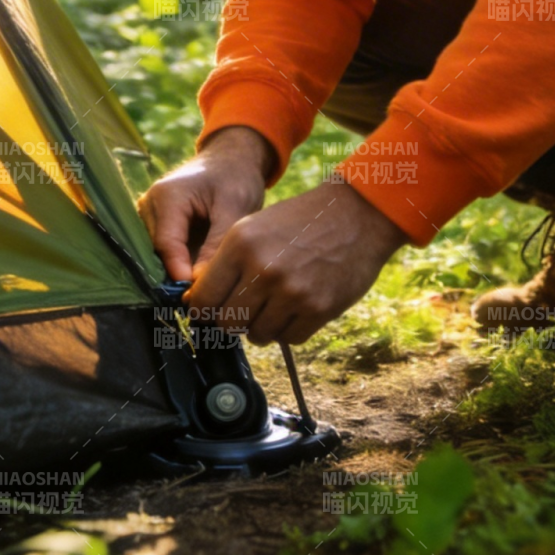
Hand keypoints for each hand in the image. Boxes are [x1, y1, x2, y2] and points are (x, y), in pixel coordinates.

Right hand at [137, 126, 274, 282]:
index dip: (181, 273)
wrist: (232, 161)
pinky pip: (166, 253)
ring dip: (182, 272)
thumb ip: (216, 244)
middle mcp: (149, 206)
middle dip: (182, 276)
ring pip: (160, 257)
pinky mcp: (158, 226)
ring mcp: (150, 217)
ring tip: (209, 288)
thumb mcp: (234, 207)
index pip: (166, 245)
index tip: (203, 296)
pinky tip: (204, 277)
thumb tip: (200, 284)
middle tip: (209, 298)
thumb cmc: (235, 178)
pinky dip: (183, 265)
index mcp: (166, 197)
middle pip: (159, 254)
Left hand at [182, 178, 407, 345]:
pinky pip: (289, 338)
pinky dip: (289, 329)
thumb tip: (198, 302)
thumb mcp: (255, 227)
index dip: (202, 310)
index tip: (208, 312)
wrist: (355, 215)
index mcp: (240, 243)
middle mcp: (263, 269)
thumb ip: (226, 262)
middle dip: (232, 321)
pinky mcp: (317, 309)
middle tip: (244, 309)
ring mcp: (291, 291)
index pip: (203, 298)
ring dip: (261, 326)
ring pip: (257, 335)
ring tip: (274, 304)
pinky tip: (296, 307)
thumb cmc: (299, 221)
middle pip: (227, 322)